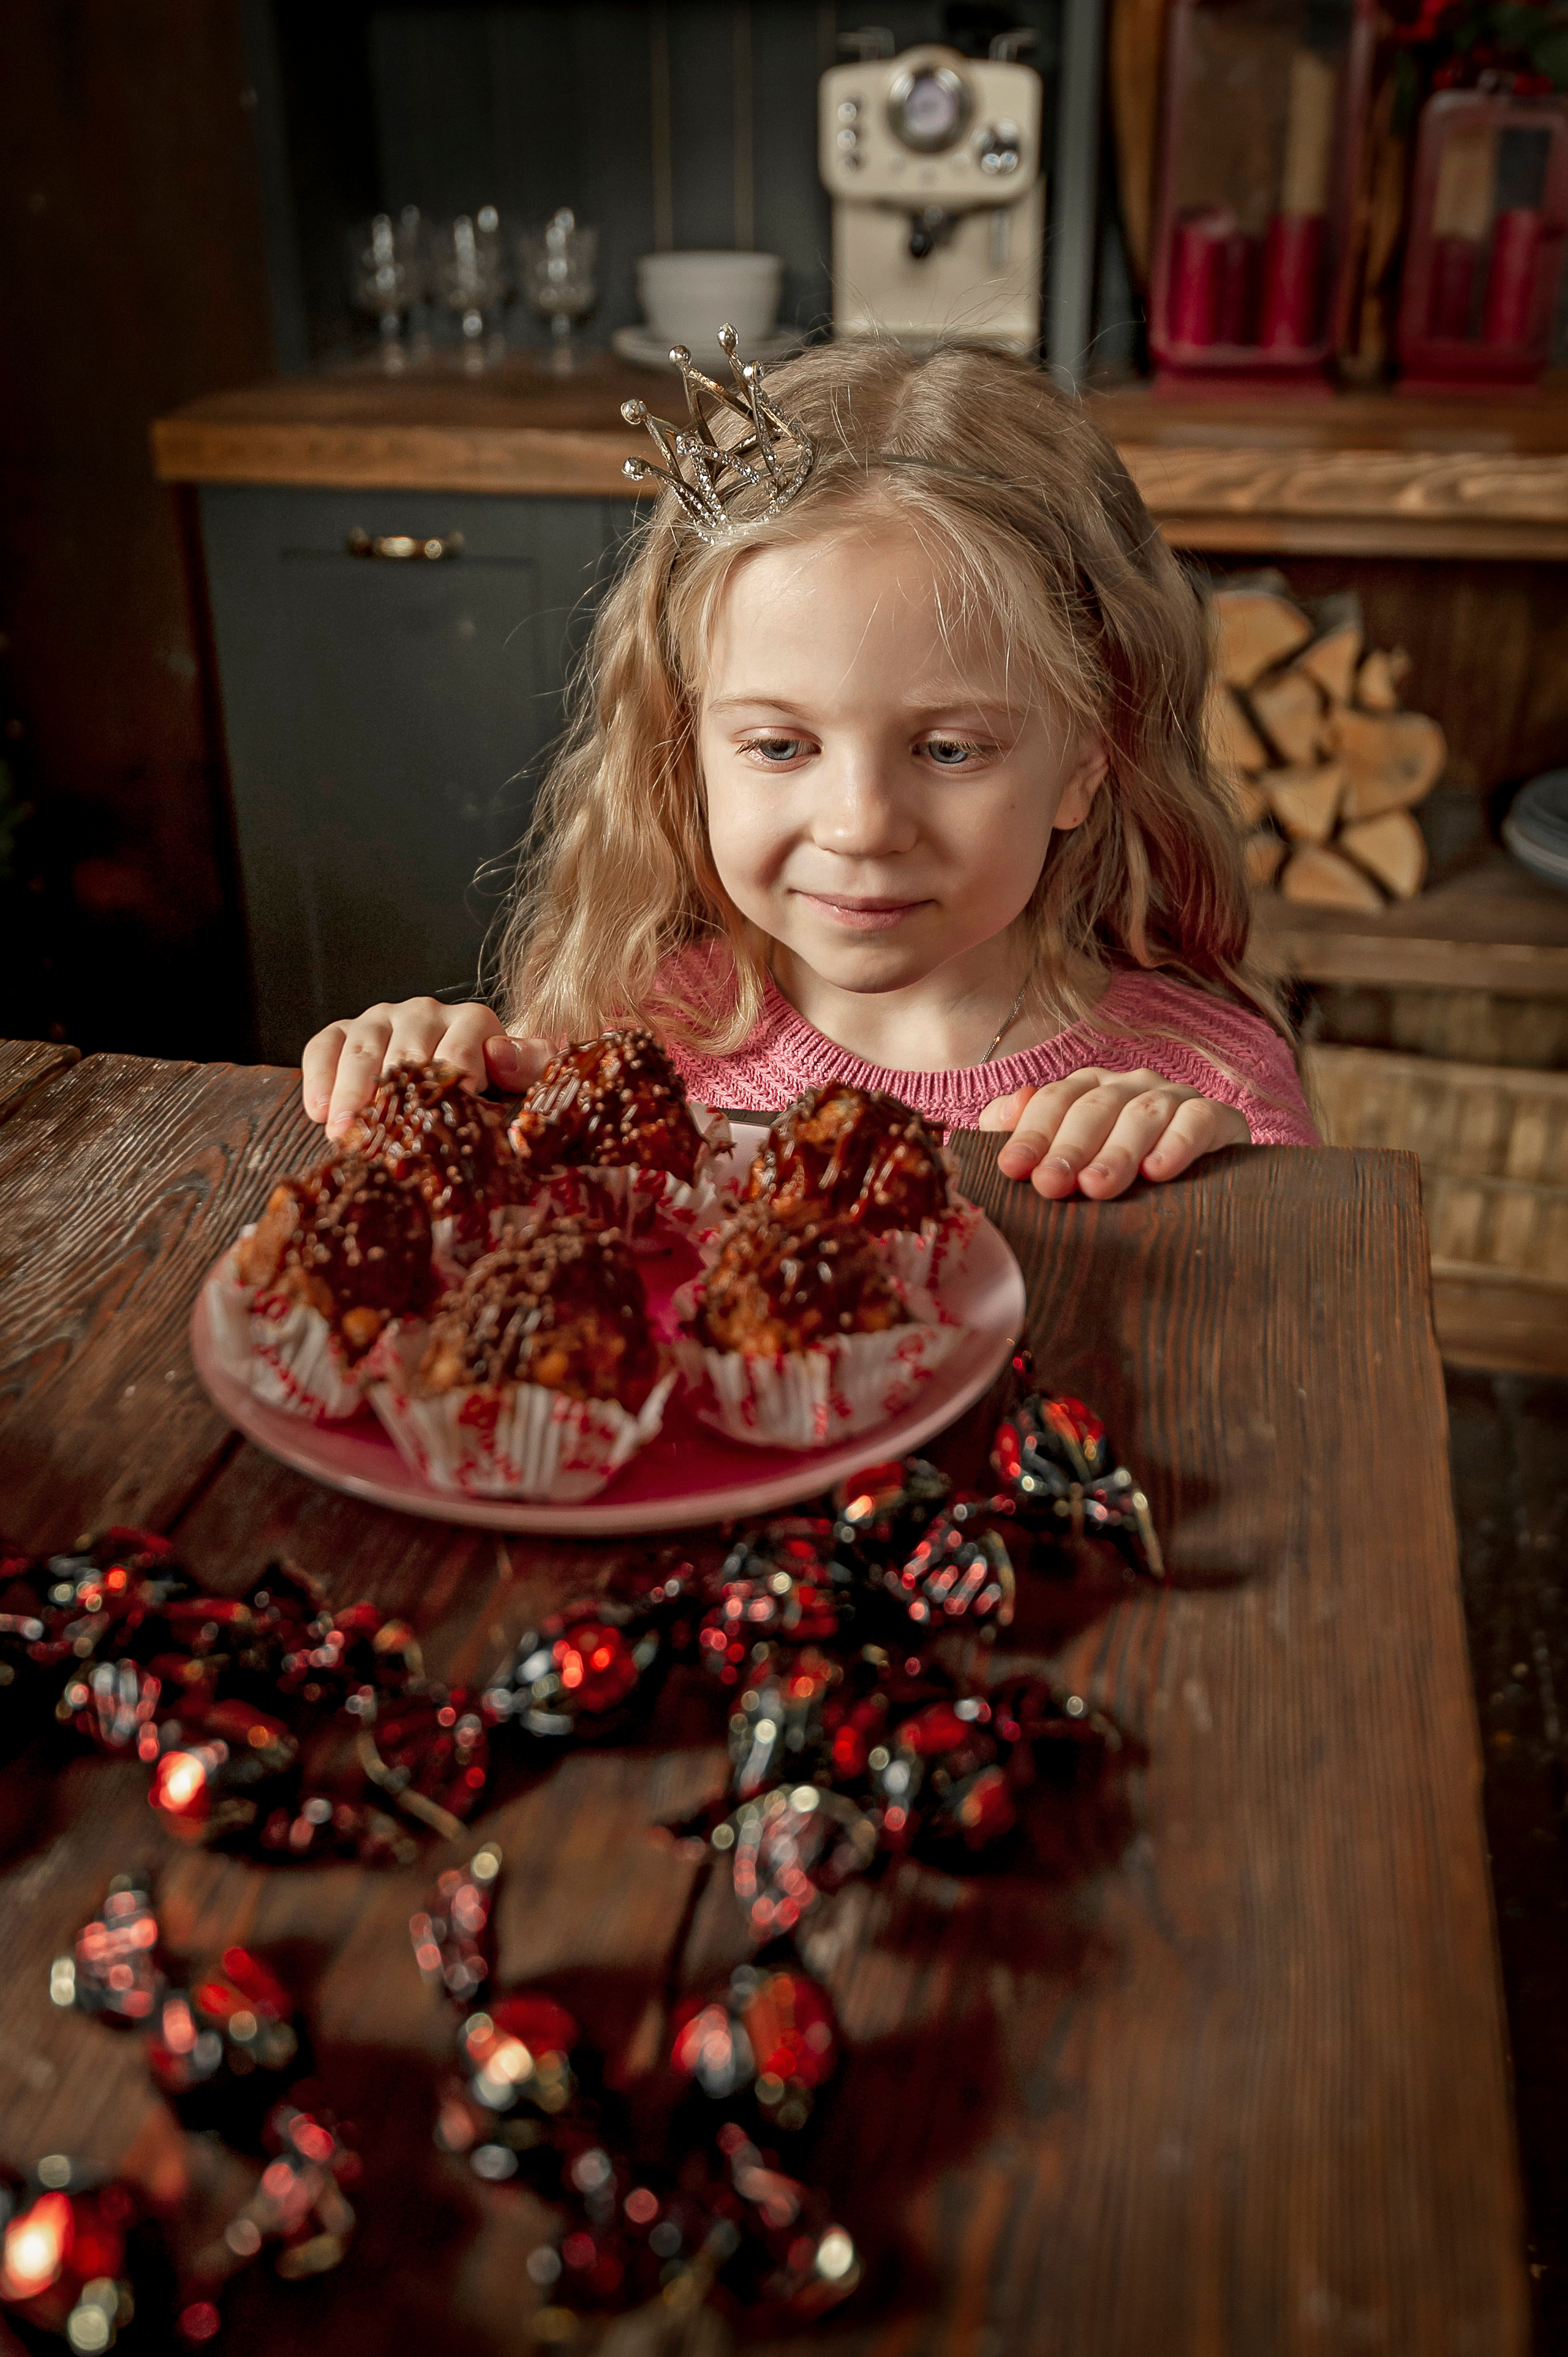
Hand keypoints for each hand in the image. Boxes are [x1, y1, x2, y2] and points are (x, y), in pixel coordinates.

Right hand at [300, 998, 550, 1137]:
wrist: (459, 1071)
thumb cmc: (494, 1083)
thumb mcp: (524, 1076)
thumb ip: (531, 1064)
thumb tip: (500, 1055)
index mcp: (472, 1022)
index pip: (458, 1050)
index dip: (448, 1085)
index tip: (438, 1119)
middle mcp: (426, 1013)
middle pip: (405, 1052)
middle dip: (392, 1097)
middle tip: (378, 1138)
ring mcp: (383, 1019)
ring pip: (363, 1049)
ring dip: (350, 1093)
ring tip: (343, 1133)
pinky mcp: (347, 1030)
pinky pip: (326, 1045)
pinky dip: (319, 1076)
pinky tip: (318, 1112)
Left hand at [978, 1067, 1248, 1198]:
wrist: (1205, 1189)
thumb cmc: (1120, 1176)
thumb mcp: (1069, 1157)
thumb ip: (1026, 1131)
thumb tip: (1004, 1111)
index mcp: (1088, 1091)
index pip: (1054, 1101)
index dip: (1031, 1133)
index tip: (1012, 1169)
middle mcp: (1129, 1087)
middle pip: (1093, 1108)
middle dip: (1069, 1148)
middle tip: (1051, 1185)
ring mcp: (1174, 1097)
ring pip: (1142, 1114)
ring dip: (1118, 1151)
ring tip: (1097, 1186)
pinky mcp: (1218, 1117)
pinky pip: (1198, 1120)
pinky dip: (1178, 1142)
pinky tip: (1159, 1170)